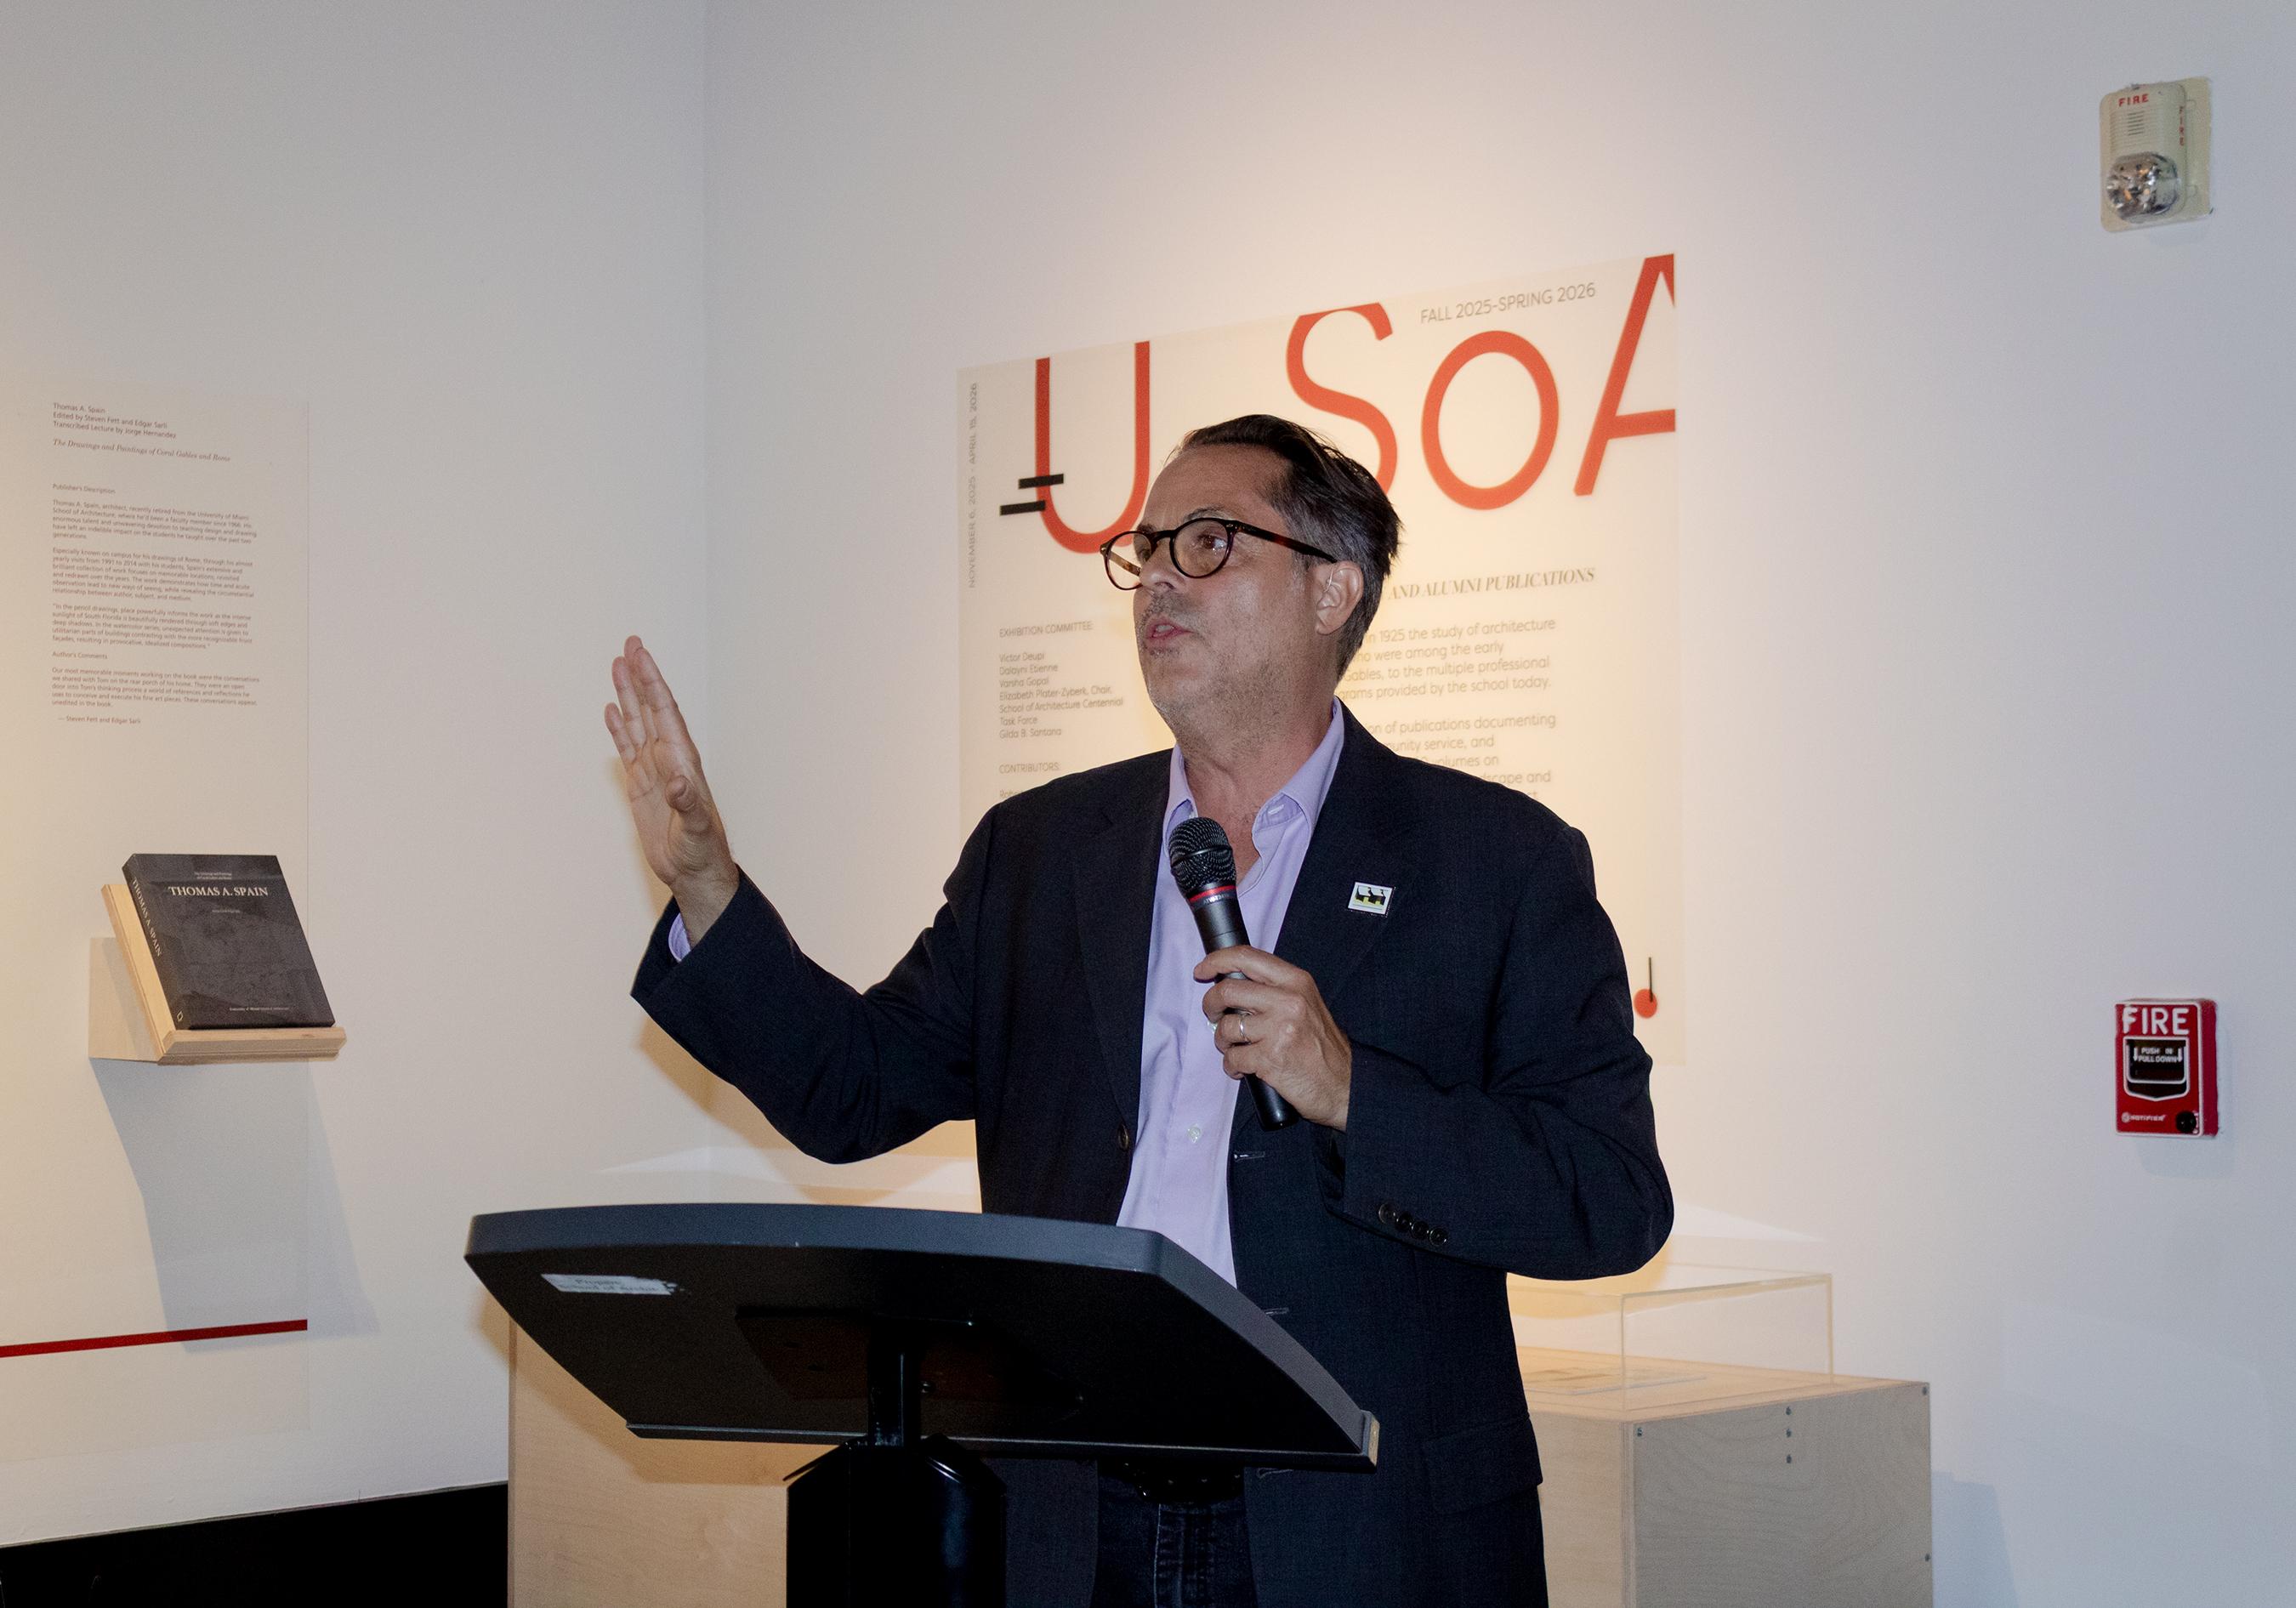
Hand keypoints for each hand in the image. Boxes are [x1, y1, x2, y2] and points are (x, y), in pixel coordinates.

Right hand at [605, 636, 737, 939]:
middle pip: (651, 708)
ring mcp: (654, 770)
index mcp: (682, 760)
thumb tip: (677, 781)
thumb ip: (688, 804)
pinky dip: (618, 728)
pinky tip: (612, 710)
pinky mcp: (642, 786)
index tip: (640, 654)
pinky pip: (627, 749)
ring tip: (618, 665)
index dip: (652, 681)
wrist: (694, 871)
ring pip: (637, 723)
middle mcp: (669, 758)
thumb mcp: (696, 829)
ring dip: (628, 695)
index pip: (664, 711)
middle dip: (641, 676)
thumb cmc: (701, 851)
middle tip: (630, 644)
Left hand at [1194, 947, 1352, 1129]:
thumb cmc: (1323, 1047)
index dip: (1217, 960)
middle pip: (1227, 990)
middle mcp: (1288, 1000)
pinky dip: (1231, 1065)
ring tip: (1236, 1049)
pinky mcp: (1270, 1058)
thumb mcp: (1307, 1004)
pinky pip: (1232, 1057)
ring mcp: (1279, 1029)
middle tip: (1213, 1015)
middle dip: (1210, 1004)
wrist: (1344, 1085)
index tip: (1203, 969)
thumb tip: (1233, 983)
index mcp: (1296, 981)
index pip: (1247, 957)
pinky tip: (1243, 1069)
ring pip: (1226, 1027)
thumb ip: (1276, 990)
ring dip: (1223, 1041)